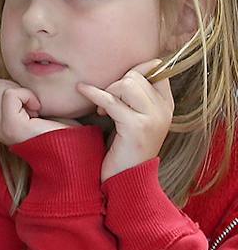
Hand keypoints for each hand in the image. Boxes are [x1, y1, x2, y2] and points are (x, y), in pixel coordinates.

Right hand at [0, 76, 74, 145]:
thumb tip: (7, 66)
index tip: (33, 104)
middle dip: (15, 87)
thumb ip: (19, 93)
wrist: (76, 149)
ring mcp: (0, 128)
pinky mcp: (10, 126)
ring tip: (37, 110)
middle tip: (34, 106)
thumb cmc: (63, 127)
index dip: (12, 86)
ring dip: (22, 92)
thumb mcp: (35, 105)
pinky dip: (27, 96)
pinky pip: (11, 94)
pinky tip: (38, 110)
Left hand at [77, 60, 172, 181]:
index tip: (117, 83)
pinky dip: (93, 93)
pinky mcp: (136, 127)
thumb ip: (133, 97)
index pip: (156, 69)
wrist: (125, 180)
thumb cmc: (123, 149)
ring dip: (108, 92)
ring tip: (102, 109)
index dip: (133, 69)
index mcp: (166, 106)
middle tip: (106, 102)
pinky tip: (82, 90)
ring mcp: (153, 119)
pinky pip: (111, 100)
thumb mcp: (134, 119)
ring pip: (126, 84)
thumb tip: (122, 72)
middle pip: (136, 76)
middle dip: (115, 84)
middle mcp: (164, 111)